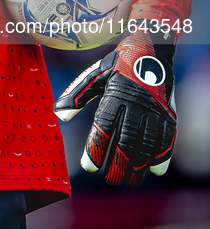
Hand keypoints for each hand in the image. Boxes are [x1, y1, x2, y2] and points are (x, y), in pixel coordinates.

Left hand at [53, 26, 176, 186]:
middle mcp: (137, 102)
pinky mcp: (169, 111)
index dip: (96, 147)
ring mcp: (155, 108)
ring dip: (139, 164)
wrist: (152, 47)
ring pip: (147, 142)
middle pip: (126, 139)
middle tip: (110, 179)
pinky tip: (155, 170)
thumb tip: (59, 114)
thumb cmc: (119, 64)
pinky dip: (162, 155)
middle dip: (118, 162)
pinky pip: (167, 137)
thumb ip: (77, 94)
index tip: (89, 166)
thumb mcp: (96, 74)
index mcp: (115, 93)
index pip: (104, 125)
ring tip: (130, 180)